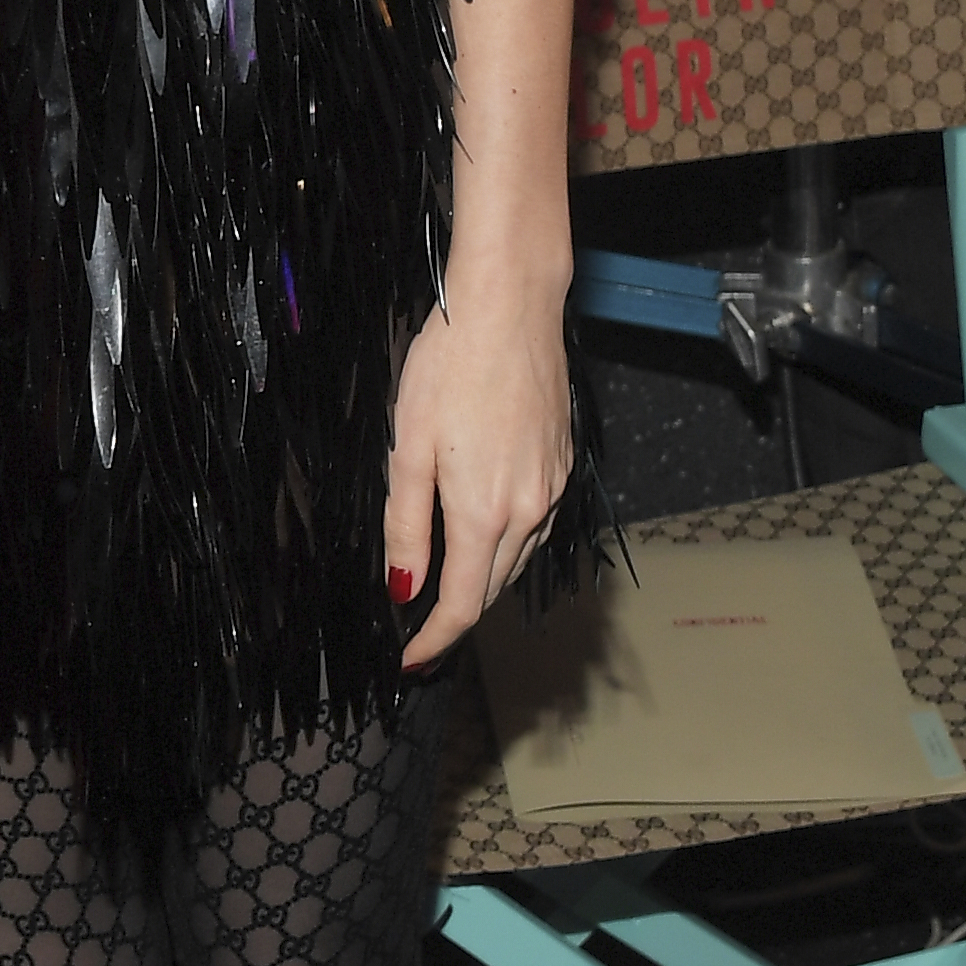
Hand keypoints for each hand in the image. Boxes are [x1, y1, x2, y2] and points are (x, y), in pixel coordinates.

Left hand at [383, 273, 574, 669]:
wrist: (511, 306)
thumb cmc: (450, 364)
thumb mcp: (406, 446)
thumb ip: (405, 524)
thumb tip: (402, 587)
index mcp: (483, 511)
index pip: (462, 603)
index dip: (435, 640)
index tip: (410, 658)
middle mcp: (529, 509)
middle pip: (491, 587)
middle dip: (456, 615)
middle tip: (418, 630)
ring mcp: (552, 487)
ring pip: (517, 559)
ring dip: (482, 581)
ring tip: (446, 587)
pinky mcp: (562, 463)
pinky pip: (536, 526)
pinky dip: (508, 545)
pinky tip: (484, 533)